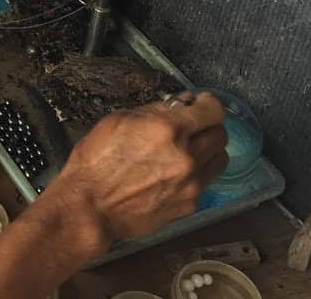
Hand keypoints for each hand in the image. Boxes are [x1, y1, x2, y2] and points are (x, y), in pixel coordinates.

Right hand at [49, 92, 227, 242]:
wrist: (89, 207)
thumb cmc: (95, 163)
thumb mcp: (117, 121)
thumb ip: (154, 111)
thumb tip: (180, 105)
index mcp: (166, 129)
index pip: (212, 111)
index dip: (208, 104)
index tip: (202, 103)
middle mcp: (185, 156)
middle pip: (221, 134)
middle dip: (208, 126)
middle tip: (192, 127)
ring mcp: (191, 183)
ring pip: (220, 159)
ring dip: (208, 150)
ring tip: (188, 150)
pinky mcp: (190, 204)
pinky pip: (206, 182)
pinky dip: (196, 173)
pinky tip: (175, 173)